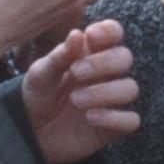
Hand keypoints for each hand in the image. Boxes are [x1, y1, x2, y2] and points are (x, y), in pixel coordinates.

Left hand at [22, 20, 139, 163]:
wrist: (32, 132)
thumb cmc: (39, 95)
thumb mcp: (41, 74)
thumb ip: (59, 56)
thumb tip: (77, 34)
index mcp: (92, 54)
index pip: (114, 33)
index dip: (110, 31)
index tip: (91, 36)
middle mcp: (108, 74)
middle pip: (125, 58)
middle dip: (103, 63)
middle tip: (76, 72)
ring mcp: (113, 100)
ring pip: (130, 88)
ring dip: (104, 92)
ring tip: (75, 100)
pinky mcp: (114, 126)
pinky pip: (131, 120)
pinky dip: (113, 118)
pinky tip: (90, 118)